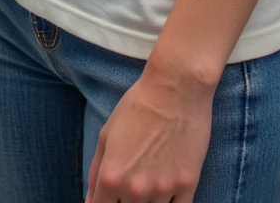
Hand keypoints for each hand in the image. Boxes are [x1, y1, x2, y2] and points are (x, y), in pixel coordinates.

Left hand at [86, 61, 214, 202]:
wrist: (176, 88)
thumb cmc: (138, 104)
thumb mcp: (107, 133)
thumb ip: (95, 171)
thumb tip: (90, 200)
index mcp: (111, 176)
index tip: (109, 197)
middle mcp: (135, 190)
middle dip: (123, 202)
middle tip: (130, 183)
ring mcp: (163, 190)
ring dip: (147, 202)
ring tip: (150, 178)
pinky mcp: (188, 185)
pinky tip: (165, 191)